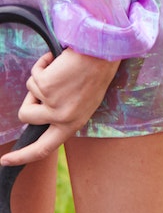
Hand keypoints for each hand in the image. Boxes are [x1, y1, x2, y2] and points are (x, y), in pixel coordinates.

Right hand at [7, 50, 120, 165]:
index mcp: (73, 124)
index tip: (5, 161)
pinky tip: (60, 61)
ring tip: (62, 71)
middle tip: (43, 86)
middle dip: (27, 101)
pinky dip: (43, 65)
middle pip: (26, 117)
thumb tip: (40, 117)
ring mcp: (51, 104)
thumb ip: (62, 114)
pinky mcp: (44, 87)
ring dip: (39, 81)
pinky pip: (34, 75)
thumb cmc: (95, 73)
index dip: (23, 157)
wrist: (102, 51)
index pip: (44, 149)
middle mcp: (61, 118)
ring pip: (29, 93)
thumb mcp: (83, 103)